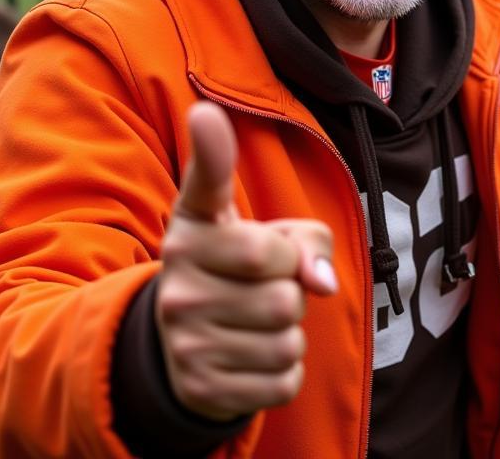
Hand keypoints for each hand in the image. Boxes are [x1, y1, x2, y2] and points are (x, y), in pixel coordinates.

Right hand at [156, 102, 336, 421]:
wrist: (184, 350)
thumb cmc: (239, 274)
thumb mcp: (270, 240)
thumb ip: (306, 239)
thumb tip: (320, 281)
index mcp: (194, 225)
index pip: (208, 185)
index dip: (212, 149)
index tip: (206, 114)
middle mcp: (179, 274)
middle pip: (285, 283)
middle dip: (294, 287)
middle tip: (265, 287)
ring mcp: (184, 335)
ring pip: (289, 335)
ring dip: (291, 333)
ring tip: (258, 323)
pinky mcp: (200, 386)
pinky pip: (284, 380)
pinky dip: (285, 372)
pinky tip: (253, 357)